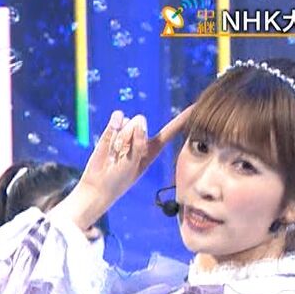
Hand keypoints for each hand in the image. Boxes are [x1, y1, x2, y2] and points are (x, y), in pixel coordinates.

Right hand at [57, 106, 192, 229]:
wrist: (98, 186)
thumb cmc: (119, 180)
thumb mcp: (134, 165)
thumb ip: (139, 143)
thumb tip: (140, 120)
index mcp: (152, 148)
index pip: (170, 131)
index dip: (182, 119)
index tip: (196, 107)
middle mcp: (141, 138)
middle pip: (139, 122)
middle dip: (129, 135)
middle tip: (122, 154)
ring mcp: (126, 133)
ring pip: (126, 121)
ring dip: (118, 137)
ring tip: (114, 154)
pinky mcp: (113, 130)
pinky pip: (116, 118)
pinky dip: (112, 127)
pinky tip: (109, 143)